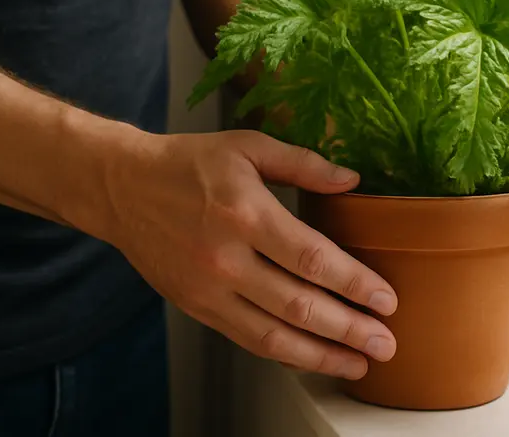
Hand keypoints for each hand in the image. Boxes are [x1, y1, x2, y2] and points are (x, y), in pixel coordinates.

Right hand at [91, 129, 397, 379]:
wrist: (121, 188)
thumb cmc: (189, 162)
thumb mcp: (248, 146)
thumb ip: (303, 163)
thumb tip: (352, 179)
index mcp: (246, 213)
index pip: (312, 259)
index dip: (355, 284)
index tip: (387, 300)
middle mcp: (227, 258)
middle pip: (299, 306)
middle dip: (349, 329)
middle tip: (386, 343)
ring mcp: (209, 288)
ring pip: (273, 336)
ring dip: (321, 354)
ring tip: (359, 363)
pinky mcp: (196, 307)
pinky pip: (246, 339)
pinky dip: (284, 354)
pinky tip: (313, 358)